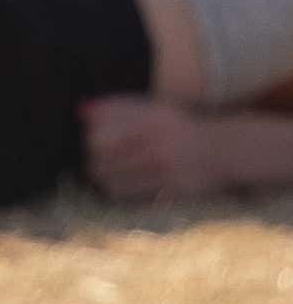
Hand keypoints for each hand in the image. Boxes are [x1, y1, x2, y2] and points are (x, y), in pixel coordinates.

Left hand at [82, 89, 216, 203]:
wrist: (223, 150)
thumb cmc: (180, 127)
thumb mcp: (153, 109)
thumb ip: (118, 108)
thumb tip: (80, 111)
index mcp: (151, 115)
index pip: (100, 128)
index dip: (90, 135)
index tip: (95, 138)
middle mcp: (158, 139)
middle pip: (100, 153)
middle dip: (93, 157)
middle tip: (98, 158)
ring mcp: (166, 166)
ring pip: (111, 178)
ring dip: (104, 177)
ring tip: (110, 172)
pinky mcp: (173, 189)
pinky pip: (132, 195)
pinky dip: (121, 191)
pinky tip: (126, 184)